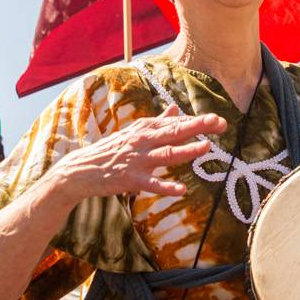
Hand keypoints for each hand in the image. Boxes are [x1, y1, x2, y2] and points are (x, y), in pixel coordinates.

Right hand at [51, 109, 224, 199]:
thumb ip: (157, 122)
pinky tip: (181, 190)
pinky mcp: (131, 179)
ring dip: (186, 150)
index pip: (175, 123)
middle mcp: (142, 141)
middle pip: (174, 132)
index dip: (197, 121)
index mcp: (144, 129)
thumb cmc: (111, 150)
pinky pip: (152, 184)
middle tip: (219, 122)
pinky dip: (167, 187)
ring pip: (166, 154)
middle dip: (197, 127)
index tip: (218, 120)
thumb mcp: (133, 132)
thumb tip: (176, 109)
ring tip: (206, 147)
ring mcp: (137, 160)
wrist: (81, 169)